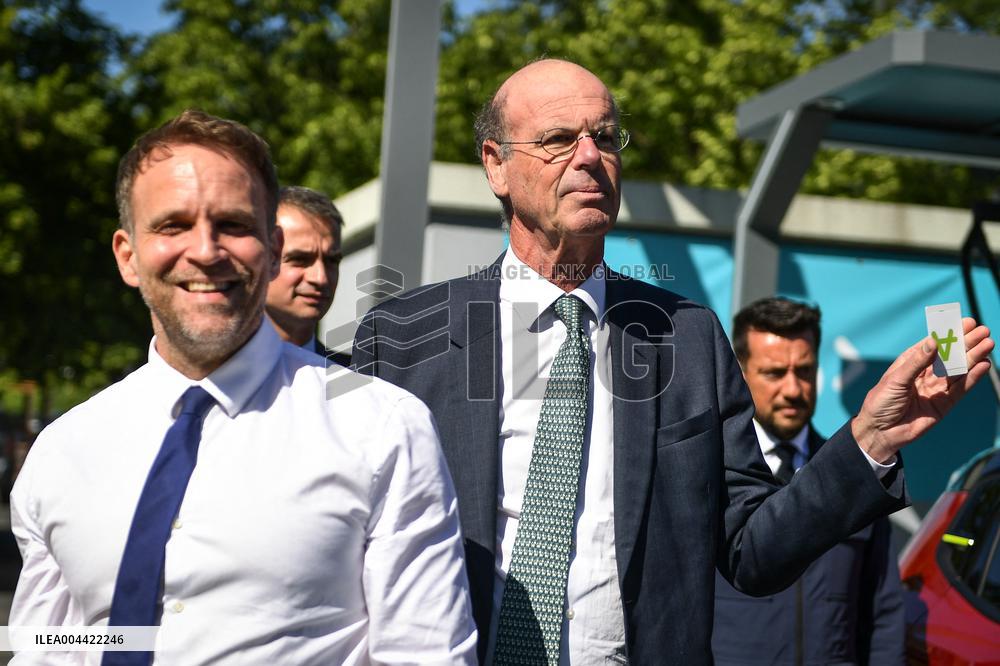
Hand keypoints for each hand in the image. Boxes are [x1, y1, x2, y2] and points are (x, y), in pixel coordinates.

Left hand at [852, 317, 993, 462]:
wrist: (880, 432)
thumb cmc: (880, 402)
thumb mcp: (895, 380)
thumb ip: (916, 363)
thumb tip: (933, 341)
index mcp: (910, 363)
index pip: (933, 344)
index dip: (948, 333)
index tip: (964, 322)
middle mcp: (925, 373)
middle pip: (949, 355)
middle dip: (966, 342)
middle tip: (982, 329)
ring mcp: (936, 388)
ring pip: (958, 370)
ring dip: (973, 357)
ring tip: (988, 343)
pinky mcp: (944, 404)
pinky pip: (961, 389)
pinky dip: (972, 377)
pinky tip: (983, 365)